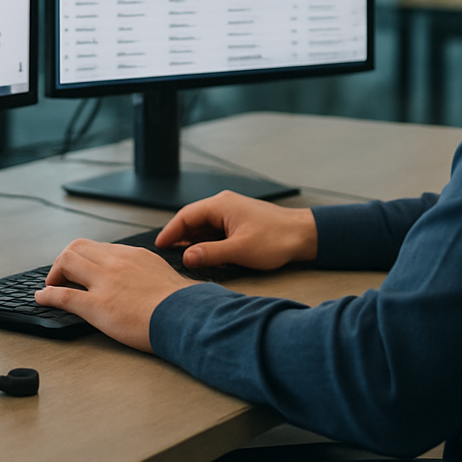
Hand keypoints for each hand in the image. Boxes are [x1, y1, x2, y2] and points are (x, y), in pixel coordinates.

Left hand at [34, 239, 194, 351]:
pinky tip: (42, 298)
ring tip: (51, 285)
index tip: (80, 268)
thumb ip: (146, 271)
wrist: (185, 316)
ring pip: (67, 261)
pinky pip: (64, 295)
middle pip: (78, 247)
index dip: (84, 257)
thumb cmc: (181, 303)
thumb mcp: (163, 274)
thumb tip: (144, 278)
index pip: (99, 247)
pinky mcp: (98, 306)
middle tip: (62, 275)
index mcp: (132, 255)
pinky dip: (47, 295)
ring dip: (54, 272)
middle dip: (65, 260)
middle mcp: (116, 262)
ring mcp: (105, 282)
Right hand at [155, 190, 317, 271]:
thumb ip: (210, 254)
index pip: (186, 215)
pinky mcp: (239, 221)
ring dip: (192, 239)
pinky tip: (203, 253)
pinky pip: (215, 229)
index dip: (170, 231)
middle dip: (178, 236)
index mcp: (221, 205)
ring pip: (204, 225)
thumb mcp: (239, 250)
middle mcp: (224, 205)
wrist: (303, 235)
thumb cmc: (276, 239)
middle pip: (192, 219)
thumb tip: (186, 257)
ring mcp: (232, 212)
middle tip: (166, 254)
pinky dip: (205, 240)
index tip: (158, 245)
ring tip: (181, 256)